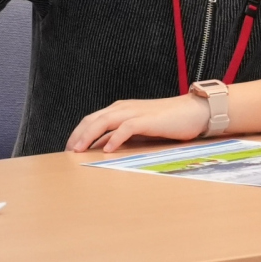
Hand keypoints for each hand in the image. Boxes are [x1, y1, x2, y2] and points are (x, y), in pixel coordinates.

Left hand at [65, 94, 210, 152]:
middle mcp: (123, 108)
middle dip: (78, 136)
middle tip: (68, 152)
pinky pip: (127, 128)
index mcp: (119, 110)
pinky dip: (115, 138)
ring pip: (104, 122)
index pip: (91, 120)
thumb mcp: (138, 129)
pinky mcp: (147, 120)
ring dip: (89, 136)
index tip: (69, 149)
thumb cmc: (166, 122)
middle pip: (93, 120)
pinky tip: (108, 149)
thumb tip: (103, 146)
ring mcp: (134, 113)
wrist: (193, 111)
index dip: (78, 133)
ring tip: (79, 150)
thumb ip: (121, 135)